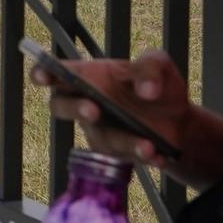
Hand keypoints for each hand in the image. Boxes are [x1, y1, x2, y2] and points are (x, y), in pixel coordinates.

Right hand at [29, 48, 195, 168]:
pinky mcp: (115, 153)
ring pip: (100, 138)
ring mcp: (99, 130)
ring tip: (148, 145)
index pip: (59, 73)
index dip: (43, 73)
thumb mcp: (159, 65)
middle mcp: (88, 103)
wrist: (181, 121)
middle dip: (73, 108)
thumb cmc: (159, 86)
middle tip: (94, 111)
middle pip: (60, 106)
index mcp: (91, 76)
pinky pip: (123, 157)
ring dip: (124, 141)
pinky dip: (142, 156)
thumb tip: (146, 90)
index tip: (42, 77)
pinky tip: (157, 155)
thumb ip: (151, 68)